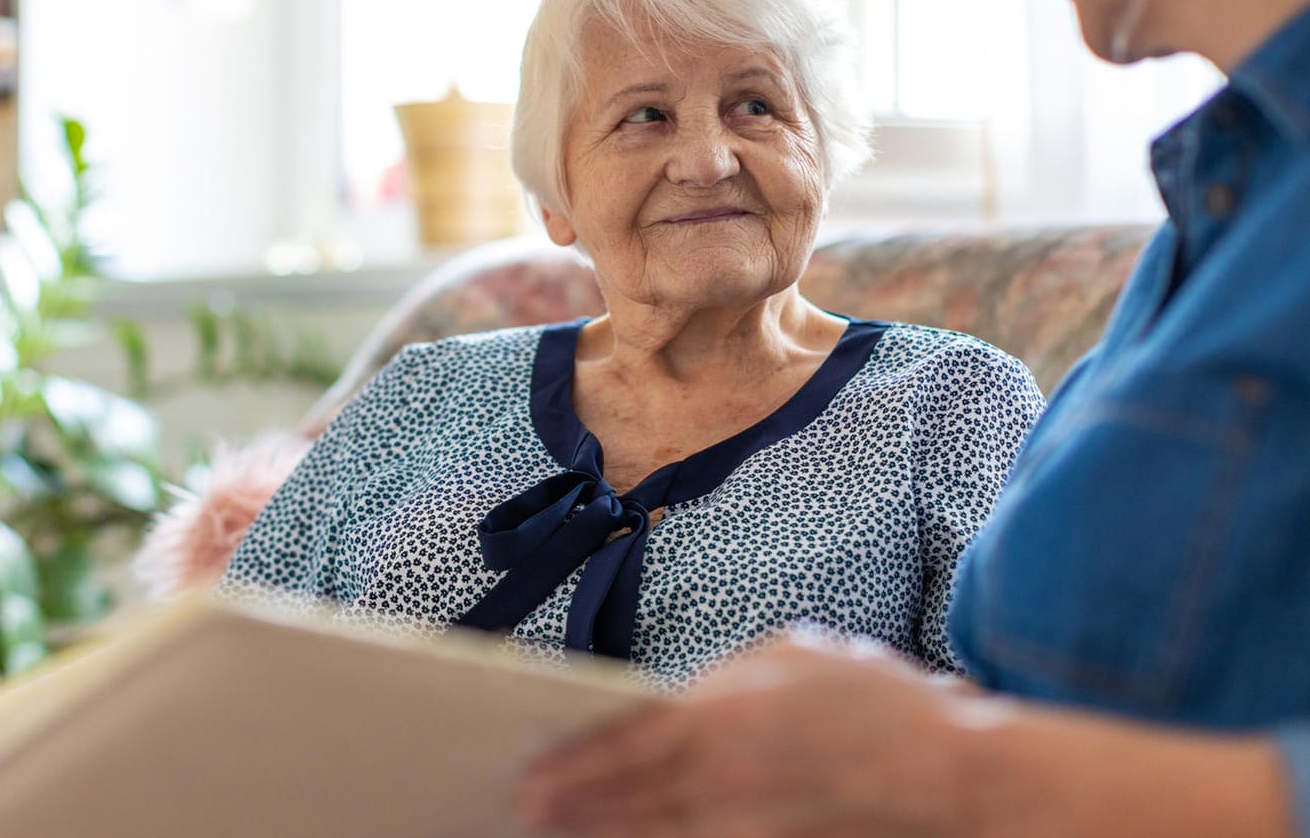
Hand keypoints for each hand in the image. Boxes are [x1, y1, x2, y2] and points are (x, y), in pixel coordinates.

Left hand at [517, 632, 983, 836]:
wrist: (952, 775)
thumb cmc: (872, 702)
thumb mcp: (789, 656)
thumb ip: (721, 678)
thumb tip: (673, 701)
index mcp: (723, 713)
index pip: (624, 743)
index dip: (573, 763)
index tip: (531, 774)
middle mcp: (724, 775)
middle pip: (627, 798)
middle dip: (573, 807)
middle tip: (524, 811)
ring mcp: (745, 823)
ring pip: (655, 834)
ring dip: (603, 834)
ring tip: (560, 832)